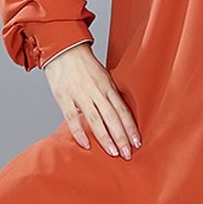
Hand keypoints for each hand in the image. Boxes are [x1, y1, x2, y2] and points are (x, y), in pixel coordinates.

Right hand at [43, 43, 141, 158]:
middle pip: (113, 117)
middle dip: (122, 137)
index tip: (137, 142)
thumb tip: (120, 113)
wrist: (64, 49)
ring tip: (113, 152)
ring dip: (106, 138)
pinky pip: (72, 117)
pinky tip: (86, 144)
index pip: (123, 110)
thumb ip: (110, 95)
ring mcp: (81, 95)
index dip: (131, 127)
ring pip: (96, 119)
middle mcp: (97, 91)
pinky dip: (80, 132)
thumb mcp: (104, 77)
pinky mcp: (64, 97)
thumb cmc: (85, 65)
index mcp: (108, 87)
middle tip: (128, 154)